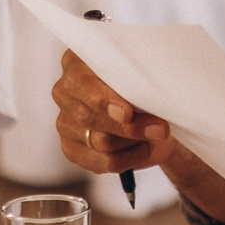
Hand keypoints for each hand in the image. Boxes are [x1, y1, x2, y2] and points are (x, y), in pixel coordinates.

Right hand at [52, 51, 175, 175]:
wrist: (154, 113)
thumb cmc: (146, 85)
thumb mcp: (144, 75)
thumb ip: (138, 80)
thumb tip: (145, 98)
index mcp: (77, 62)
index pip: (81, 82)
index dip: (103, 100)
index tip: (127, 113)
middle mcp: (64, 90)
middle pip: (89, 117)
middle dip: (130, 127)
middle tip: (160, 129)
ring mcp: (65, 121)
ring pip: (101, 141)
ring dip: (135, 141)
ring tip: (155, 134)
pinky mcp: (72, 148)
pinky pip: (103, 162)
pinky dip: (130, 159)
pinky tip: (144, 148)